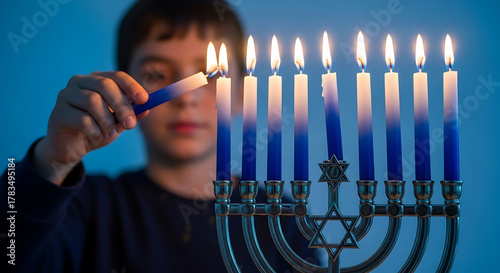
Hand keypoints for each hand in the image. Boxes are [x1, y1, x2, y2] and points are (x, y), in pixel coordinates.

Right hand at [33, 71, 148, 184]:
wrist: (70, 147)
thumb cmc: (96, 129)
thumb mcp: (117, 123)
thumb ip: (131, 115)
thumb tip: (147, 109)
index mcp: (97, 80)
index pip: (116, 76)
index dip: (131, 86)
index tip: (144, 100)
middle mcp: (80, 82)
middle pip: (104, 85)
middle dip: (121, 105)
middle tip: (130, 124)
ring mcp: (66, 95)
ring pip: (92, 101)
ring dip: (107, 121)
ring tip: (110, 134)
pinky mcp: (58, 112)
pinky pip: (81, 118)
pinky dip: (94, 130)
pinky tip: (97, 137)